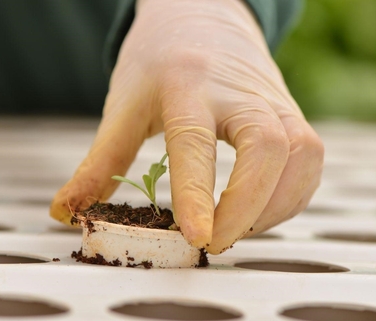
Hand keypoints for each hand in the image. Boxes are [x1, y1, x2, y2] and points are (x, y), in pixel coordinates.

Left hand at [50, 0, 322, 253]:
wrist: (203, 17)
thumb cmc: (158, 63)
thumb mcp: (123, 105)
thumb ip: (98, 162)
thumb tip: (66, 214)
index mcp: (187, 85)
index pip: (196, 143)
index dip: (198, 195)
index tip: (196, 239)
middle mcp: (240, 91)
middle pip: (269, 148)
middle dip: (247, 208)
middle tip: (211, 244)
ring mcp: (275, 101)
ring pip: (302, 156)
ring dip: (273, 209)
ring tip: (233, 231)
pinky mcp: (294, 114)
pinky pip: (309, 163)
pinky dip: (290, 200)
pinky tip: (258, 215)